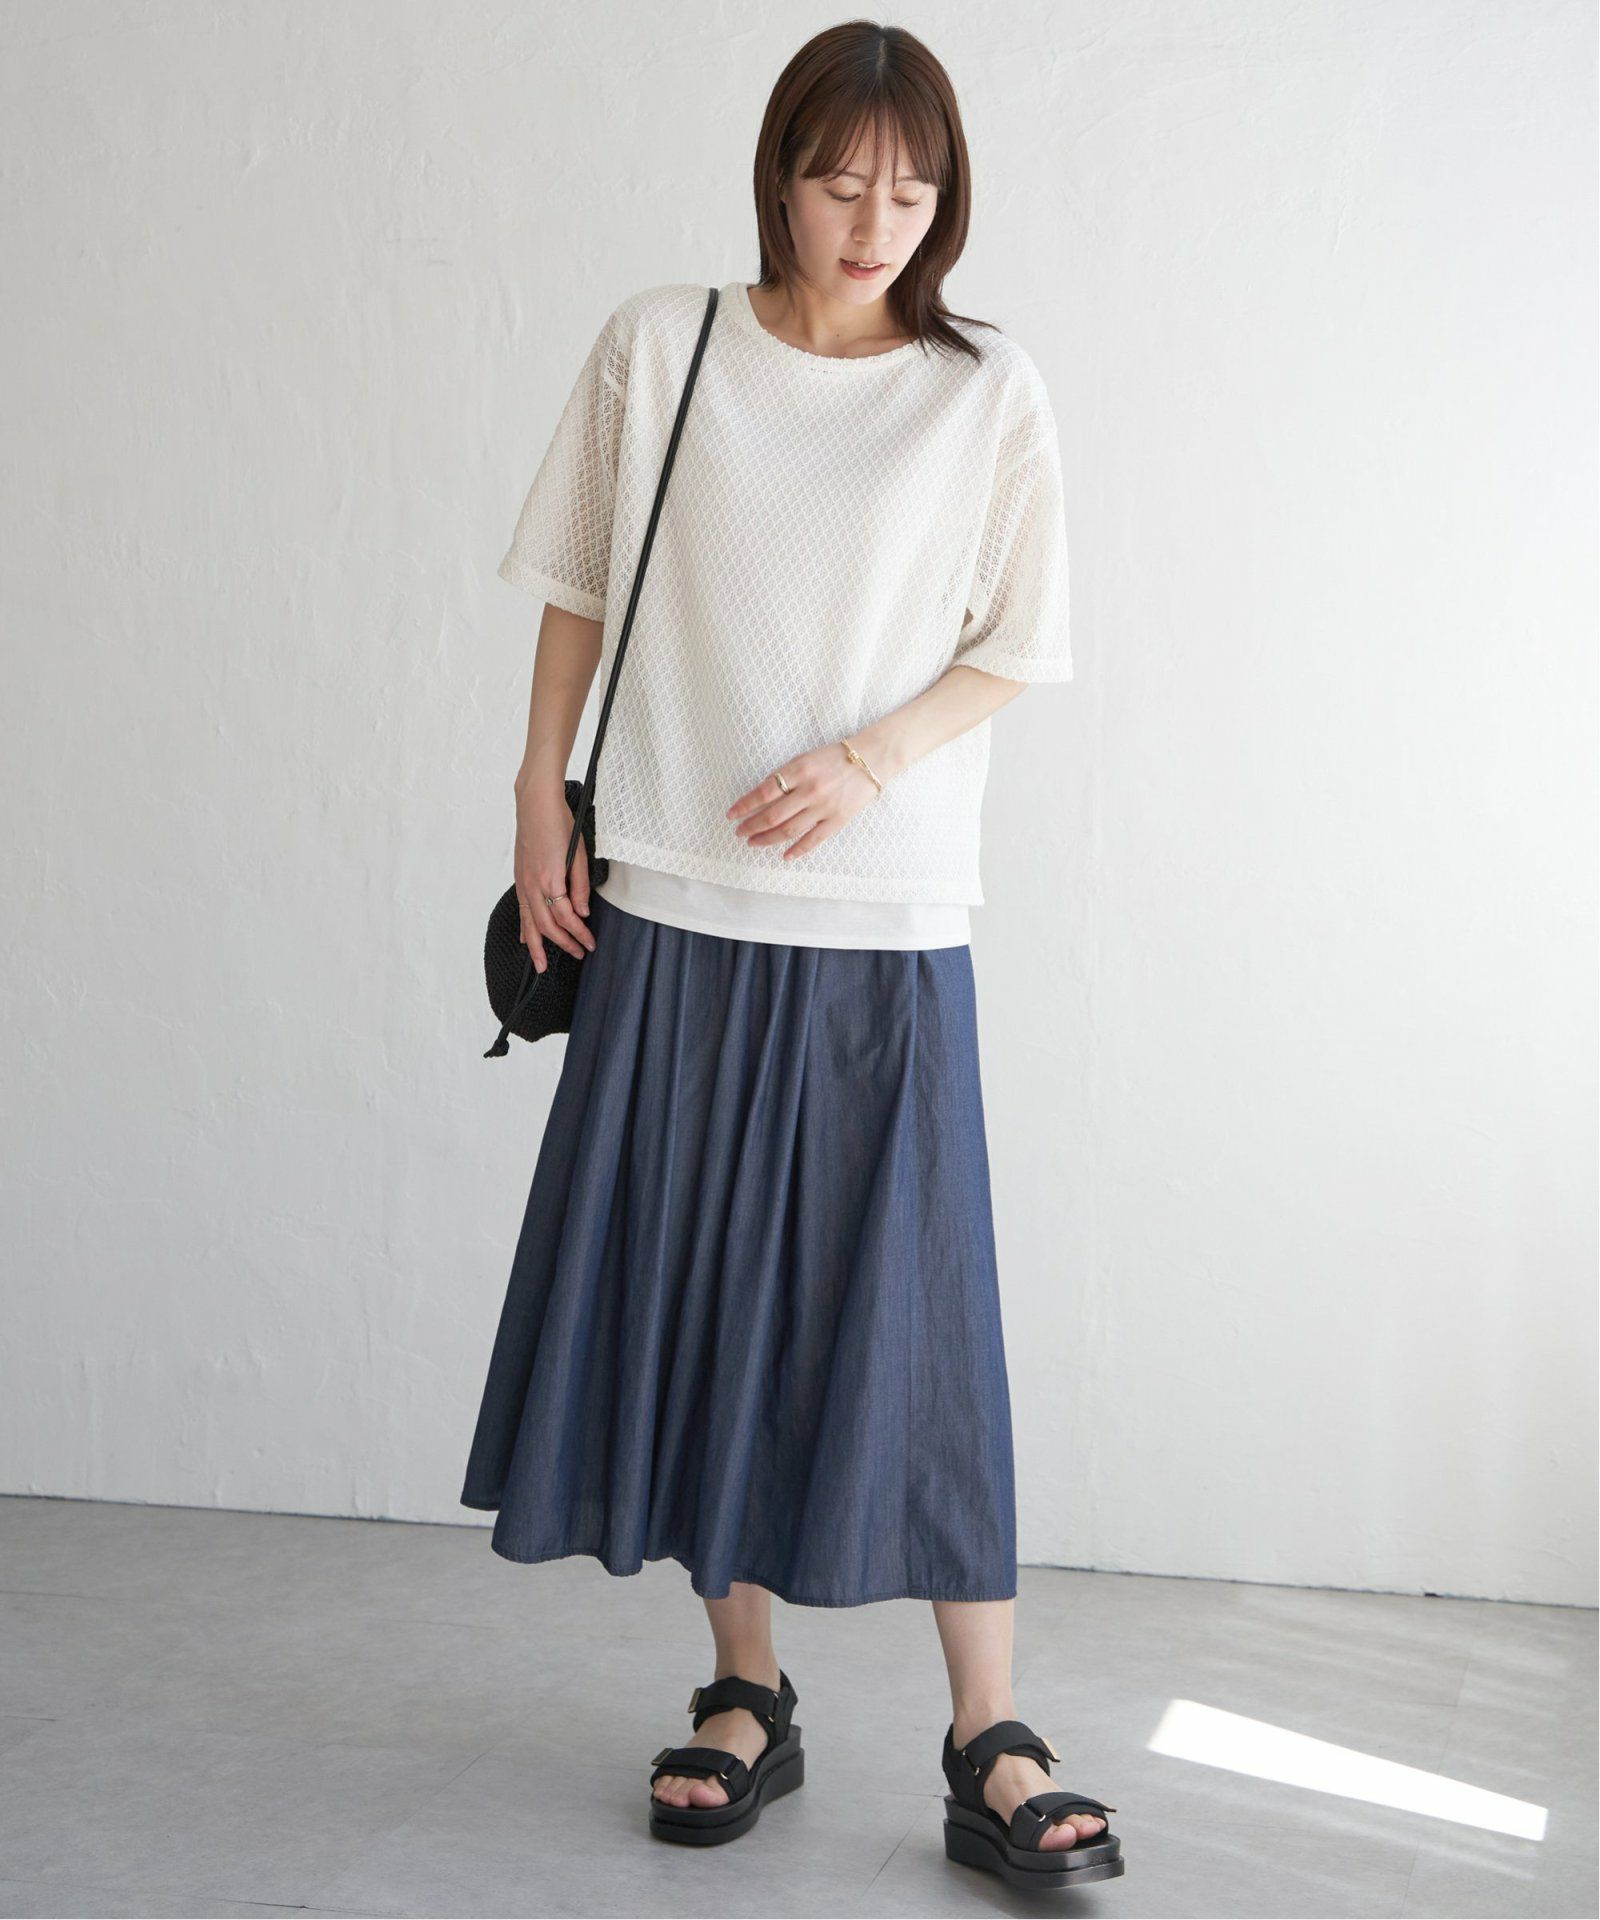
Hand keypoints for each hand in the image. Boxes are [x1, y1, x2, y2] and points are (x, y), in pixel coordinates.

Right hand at [512, 780, 598, 972]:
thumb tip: (583, 912)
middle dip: (563, 944)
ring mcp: (524, 883)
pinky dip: (524, 928)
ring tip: (542, 966)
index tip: (590, 943)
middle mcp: (533, 885)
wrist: (535, 804)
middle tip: (578, 955)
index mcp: (551, 880)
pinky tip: (526, 939)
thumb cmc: (559, 823)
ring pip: (529, 923)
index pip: (567, 918)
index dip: (579, 934)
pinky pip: (521, 910)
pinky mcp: (520, 878)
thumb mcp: (578, 853)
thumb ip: (580, 886)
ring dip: (537, 947)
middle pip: (547, 926)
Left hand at [726, 741, 880, 859]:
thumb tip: (761, 797)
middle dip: (751, 826)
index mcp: (799, 770)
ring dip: (767, 839)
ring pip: (789, 830)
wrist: (871, 760)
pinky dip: (797, 850)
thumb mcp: (805, 759)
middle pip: (772, 815)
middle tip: (739, 832)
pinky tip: (784, 855)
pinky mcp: (838, 820)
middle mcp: (809, 790)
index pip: (764, 792)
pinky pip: (813, 840)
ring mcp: (824, 807)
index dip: (745, 806)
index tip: (731, 815)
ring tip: (753, 842)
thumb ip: (785, 776)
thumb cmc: (834, 757)